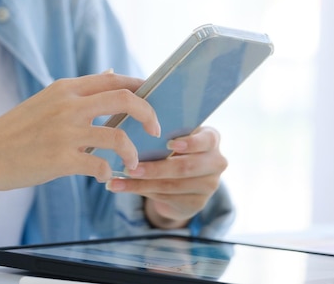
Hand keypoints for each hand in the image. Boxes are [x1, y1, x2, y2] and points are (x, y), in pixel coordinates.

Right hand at [0, 73, 160, 190]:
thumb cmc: (16, 129)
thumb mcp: (48, 99)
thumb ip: (80, 90)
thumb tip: (111, 72)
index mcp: (66, 89)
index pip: (115, 80)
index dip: (141, 88)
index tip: (153, 100)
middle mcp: (69, 106)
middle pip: (125, 99)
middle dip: (149, 114)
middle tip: (156, 129)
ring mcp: (65, 132)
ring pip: (118, 136)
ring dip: (132, 152)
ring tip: (132, 163)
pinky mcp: (61, 159)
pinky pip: (100, 165)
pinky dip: (108, 173)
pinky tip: (104, 177)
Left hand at [105, 126, 226, 228]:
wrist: (183, 178)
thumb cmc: (174, 148)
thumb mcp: (175, 136)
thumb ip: (165, 134)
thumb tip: (135, 131)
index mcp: (212, 139)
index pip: (207, 140)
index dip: (190, 143)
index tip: (169, 144)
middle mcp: (216, 163)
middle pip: (186, 167)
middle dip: (155, 169)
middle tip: (130, 168)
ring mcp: (209, 186)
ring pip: (172, 185)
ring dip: (141, 183)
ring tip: (117, 180)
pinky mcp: (196, 204)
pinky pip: (165, 197)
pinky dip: (140, 191)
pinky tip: (122, 187)